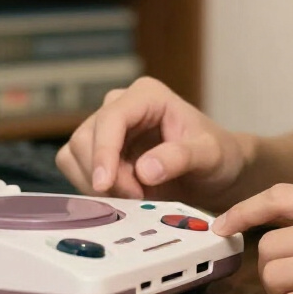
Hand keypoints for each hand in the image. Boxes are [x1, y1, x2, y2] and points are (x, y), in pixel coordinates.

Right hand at [56, 77, 249, 205]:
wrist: (215, 172)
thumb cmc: (217, 155)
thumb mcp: (210, 155)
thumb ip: (180, 158)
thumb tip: (145, 169)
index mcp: (147, 95)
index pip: (111, 119)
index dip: (103, 152)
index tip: (105, 184)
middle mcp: (121, 105)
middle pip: (86, 138)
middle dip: (106, 174)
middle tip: (136, 197)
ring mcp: (106, 127)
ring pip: (75, 154)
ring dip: (98, 183)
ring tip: (134, 195)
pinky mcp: (98, 149)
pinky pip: (76, 167)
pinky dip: (92, 187)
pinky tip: (121, 195)